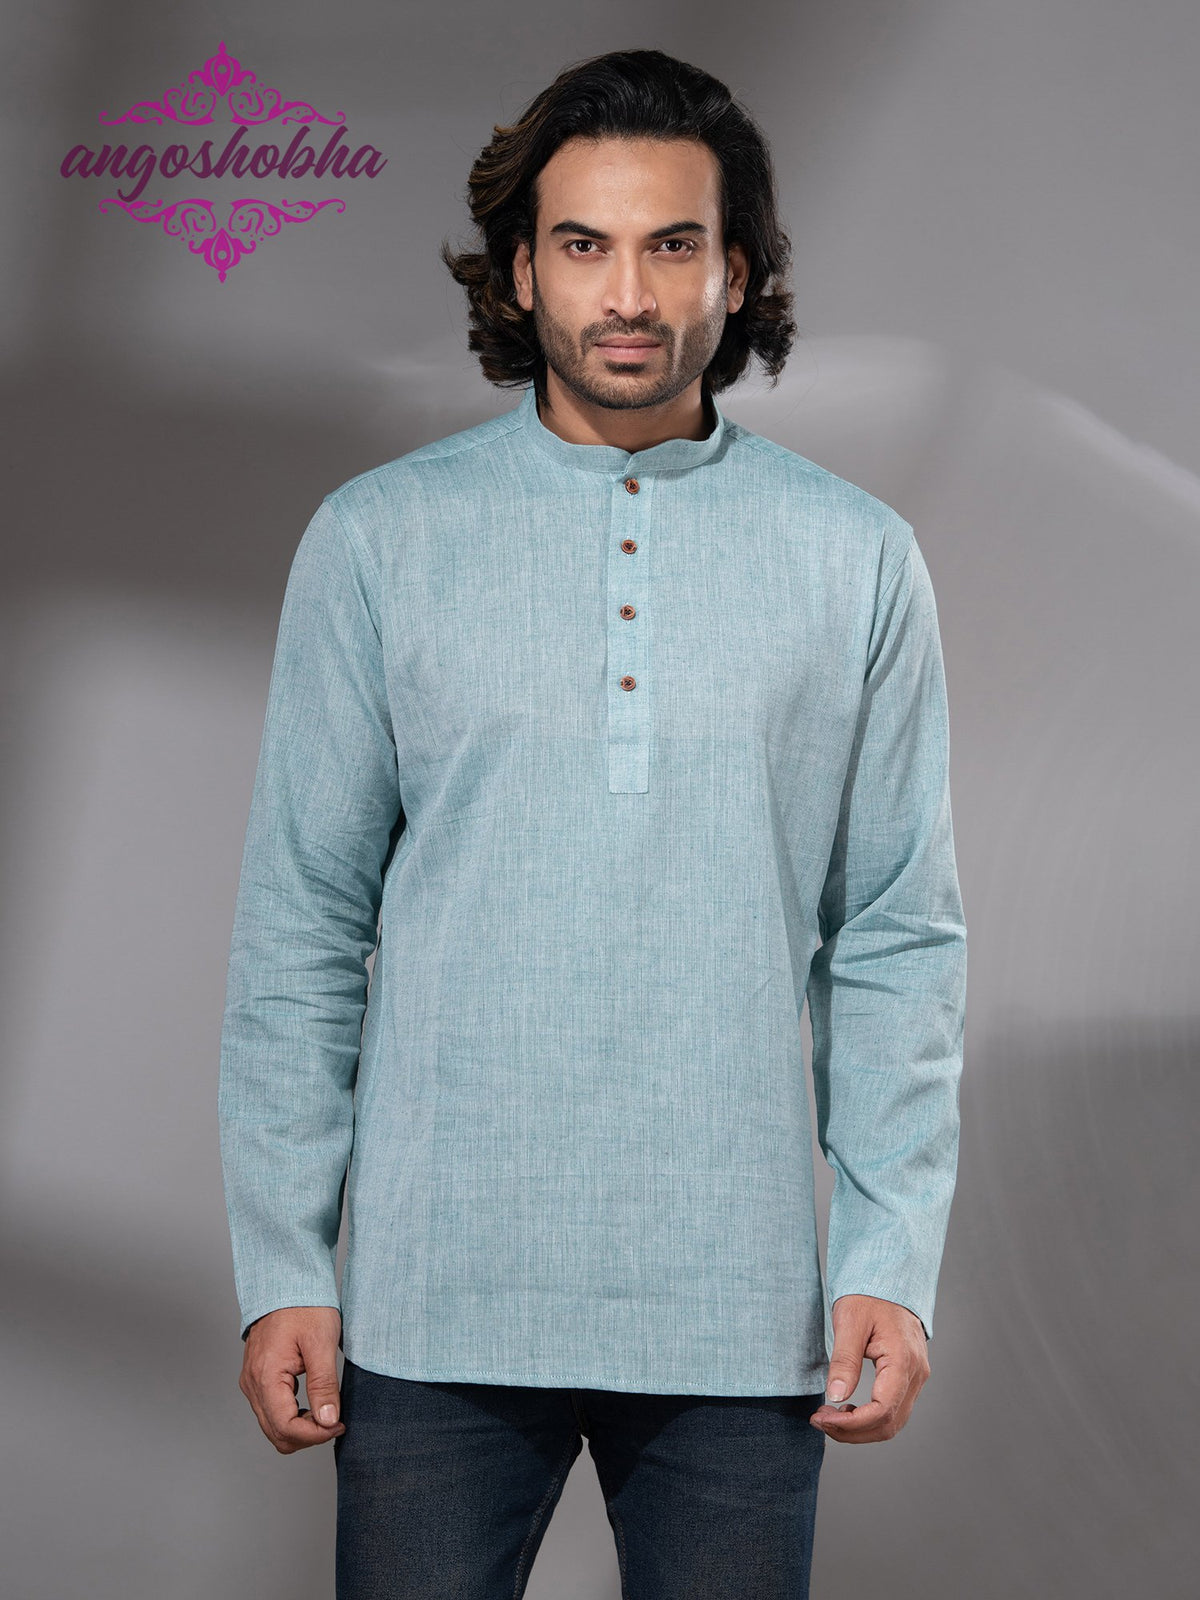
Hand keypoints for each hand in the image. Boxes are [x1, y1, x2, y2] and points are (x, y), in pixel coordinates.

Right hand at [239, 1306, 346, 1452]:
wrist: (286, 1282)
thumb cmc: (304, 1306)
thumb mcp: (321, 1343)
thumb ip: (324, 1385)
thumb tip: (328, 1421)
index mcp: (266, 1376)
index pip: (286, 1428)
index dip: (315, 1435)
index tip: (340, 1425)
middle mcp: (252, 1384)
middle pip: (276, 1434)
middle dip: (308, 1436)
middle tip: (336, 1421)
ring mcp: (251, 1382)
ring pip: (272, 1427)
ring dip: (300, 1429)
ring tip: (327, 1412)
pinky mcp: (256, 1379)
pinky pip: (270, 1412)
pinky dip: (292, 1417)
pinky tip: (313, 1405)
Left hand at [809, 1294, 929, 1442]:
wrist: (889, 1278)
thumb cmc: (869, 1295)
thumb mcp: (850, 1321)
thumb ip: (845, 1360)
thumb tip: (836, 1397)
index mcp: (903, 1360)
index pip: (882, 1411)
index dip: (851, 1424)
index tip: (822, 1418)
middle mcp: (916, 1374)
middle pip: (889, 1424)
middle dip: (852, 1431)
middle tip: (820, 1421)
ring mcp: (916, 1377)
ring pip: (893, 1422)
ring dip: (861, 1428)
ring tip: (829, 1418)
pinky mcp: (909, 1377)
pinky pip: (894, 1409)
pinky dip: (870, 1418)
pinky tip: (847, 1409)